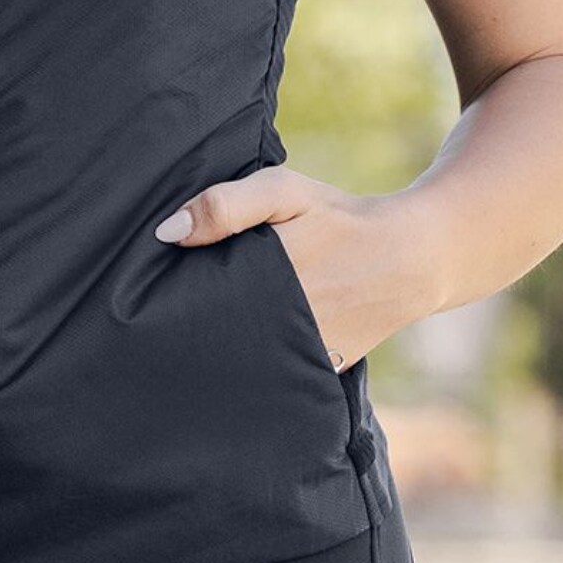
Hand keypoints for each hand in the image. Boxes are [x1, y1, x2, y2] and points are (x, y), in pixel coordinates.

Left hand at [152, 167, 437, 371]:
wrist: (411, 256)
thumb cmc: (338, 217)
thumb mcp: (282, 191)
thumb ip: (226, 206)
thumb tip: (167, 232)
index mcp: (270, 277)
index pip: (200, 301)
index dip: (173, 300)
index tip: (151, 297)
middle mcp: (287, 321)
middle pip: (218, 333)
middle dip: (192, 328)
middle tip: (161, 323)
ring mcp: (308, 351)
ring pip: (247, 357)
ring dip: (224, 349)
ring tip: (194, 340)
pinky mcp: (325, 367)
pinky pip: (280, 372)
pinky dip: (260, 364)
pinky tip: (239, 354)